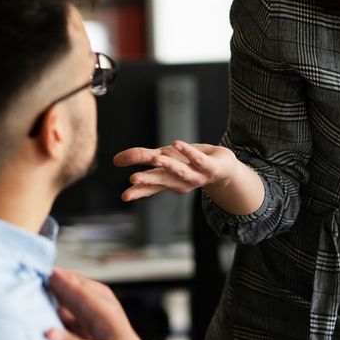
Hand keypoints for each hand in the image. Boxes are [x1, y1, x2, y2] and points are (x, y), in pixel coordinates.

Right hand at [44, 268, 177, 339]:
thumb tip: (48, 332)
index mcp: (107, 315)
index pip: (81, 293)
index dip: (64, 282)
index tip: (47, 272)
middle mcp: (105, 315)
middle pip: (84, 291)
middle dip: (67, 281)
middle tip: (47, 273)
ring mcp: (103, 326)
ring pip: (83, 303)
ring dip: (68, 294)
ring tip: (52, 286)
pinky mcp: (99, 338)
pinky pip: (82, 318)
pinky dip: (70, 312)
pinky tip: (60, 312)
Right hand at [113, 140, 239, 200]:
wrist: (223, 168)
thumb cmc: (190, 163)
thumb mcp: (164, 158)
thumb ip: (141, 158)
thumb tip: (115, 160)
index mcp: (168, 181)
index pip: (151, 187)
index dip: (138, 191)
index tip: (125, 196)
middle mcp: (181, 181)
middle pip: (162, 180)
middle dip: (149, 180)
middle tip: (134, 179)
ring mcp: (196, 175)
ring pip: (180, 171)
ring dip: (168, 165)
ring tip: (155, 158)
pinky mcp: (209, 166)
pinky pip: (198, 159)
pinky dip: (188, 152)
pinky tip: (176, 143)